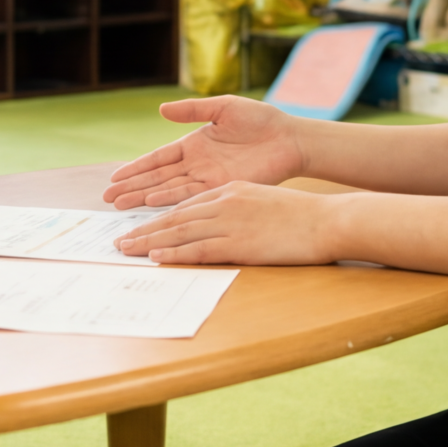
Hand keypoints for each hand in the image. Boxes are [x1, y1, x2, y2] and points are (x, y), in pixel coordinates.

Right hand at [102, 96, 304, 208]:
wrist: (288, 138)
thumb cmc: (259, 119)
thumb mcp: (222, 108)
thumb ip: (192, 110)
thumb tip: (161, 109)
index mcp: (193, 144)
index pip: (158, 158)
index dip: (136, 168)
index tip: (114, 177)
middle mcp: (196, 164)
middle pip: (157, 178)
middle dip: (132, 188)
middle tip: (107, 198)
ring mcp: (207, 178)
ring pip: (169, 190)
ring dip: (145, 197)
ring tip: (121, 205)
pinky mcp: (222, 189)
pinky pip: (191, 196)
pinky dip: (171, 201)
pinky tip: (152, 204)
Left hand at [113, 182, 340, 265]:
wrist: (328, 220)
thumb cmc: (303, 216)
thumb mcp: (264, 201)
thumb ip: (240, 209)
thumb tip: (224, 225)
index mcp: (231, 190)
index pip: (186, 203)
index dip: (160, 215)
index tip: (141, 225)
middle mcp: (224, 202)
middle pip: (174, 216)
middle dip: (144, 228)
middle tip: (119, 240)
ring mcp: (230, 221)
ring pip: (178, 231)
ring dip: (148, 241)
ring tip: (125, 249)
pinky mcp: (238, 242)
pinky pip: (197, 248)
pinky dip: (174, 252)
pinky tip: (156, 256)